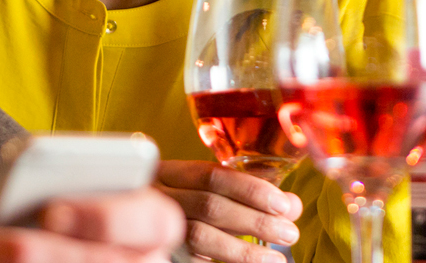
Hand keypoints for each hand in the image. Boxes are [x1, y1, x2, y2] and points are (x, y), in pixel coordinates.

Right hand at [156, 160, 302, 262]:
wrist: (134, 229)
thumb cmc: (184, 208)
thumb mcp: (210, 194)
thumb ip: (247, 196)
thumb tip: (291, 204)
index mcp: (169, 172)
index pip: (211, 174)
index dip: (250, 189)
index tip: (283, 204)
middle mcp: (158, 196)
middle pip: (209, 205)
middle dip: (255, 220)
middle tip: (288, 233)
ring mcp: (153, 225)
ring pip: (201, 236)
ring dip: (244, 250)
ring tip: (275, 259)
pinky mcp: (160, 253)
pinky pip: (193, 260)